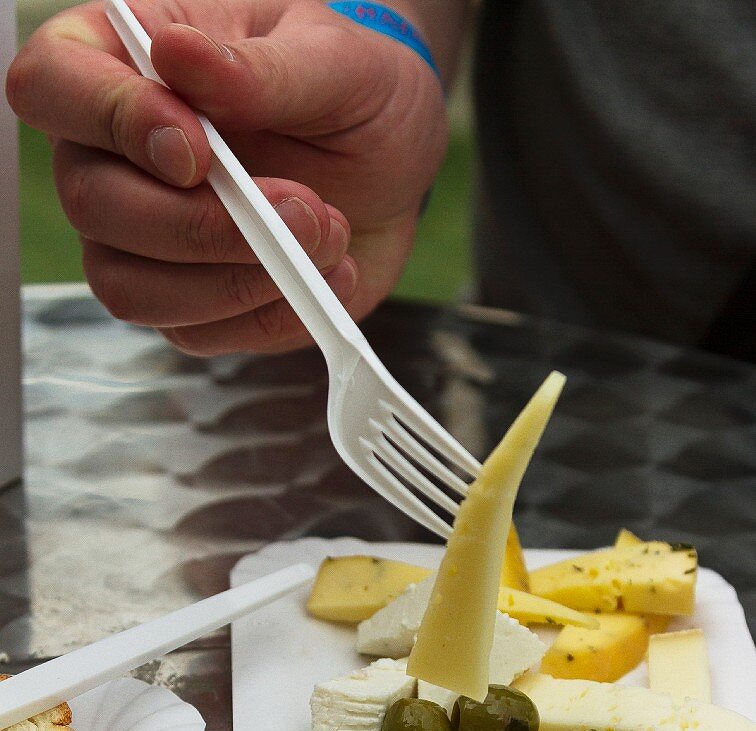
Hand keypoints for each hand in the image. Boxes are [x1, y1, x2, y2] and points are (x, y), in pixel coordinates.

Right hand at [7, 0, 447, 354]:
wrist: (392, 163)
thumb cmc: (349, 89)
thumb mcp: (330, 57)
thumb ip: (259, 70)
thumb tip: (180, 57)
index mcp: (123, 62)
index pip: (53, 85)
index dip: (113, 121)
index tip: (198, 151)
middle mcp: (113, 157)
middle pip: (95, 206)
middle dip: (203, 226)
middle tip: (300, 210)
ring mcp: (143, 240)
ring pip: (132, 290)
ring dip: (236, 282)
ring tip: (324, 237)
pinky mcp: (189, 303)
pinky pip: (196, 335)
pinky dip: (269, 316)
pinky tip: (324, 275)